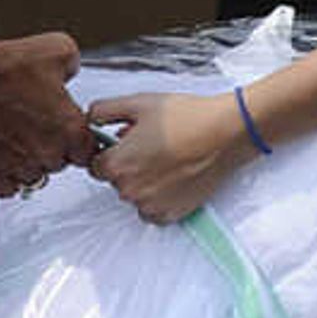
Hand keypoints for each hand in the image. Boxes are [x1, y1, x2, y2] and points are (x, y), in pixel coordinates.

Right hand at [0, 31, 92, 196]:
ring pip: (36, 176)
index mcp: (70, 128)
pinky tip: (4, 159)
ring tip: (18, 140)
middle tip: (38, 128)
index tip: (70, 133)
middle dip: (53, 148)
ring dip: (30, 163)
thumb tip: (71, 71)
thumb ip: (73, 66)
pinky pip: (8, 188)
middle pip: (61, 163)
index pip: (90, 151)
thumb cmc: (4, 65)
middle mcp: (48, 151)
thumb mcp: (58, 49)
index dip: (80, 141)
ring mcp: (20, 164)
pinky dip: (7, 178)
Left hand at [85, 90, 257, 225]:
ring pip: (134, 195)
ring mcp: (150, 205)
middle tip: (153, 148)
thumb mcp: (139, 103)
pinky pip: (152, 212)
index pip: (96, 165)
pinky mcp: (171, 214)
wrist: (227, 133)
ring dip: (144, 182)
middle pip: (116, 180)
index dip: (110, 151)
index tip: (127, 144)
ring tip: (167, 160)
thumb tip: (89, 119)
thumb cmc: (187, 117)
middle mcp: (129, 190)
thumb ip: (103, 110)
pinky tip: (173, 178)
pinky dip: (158, 199)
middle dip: (128, 165)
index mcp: (116, 164)